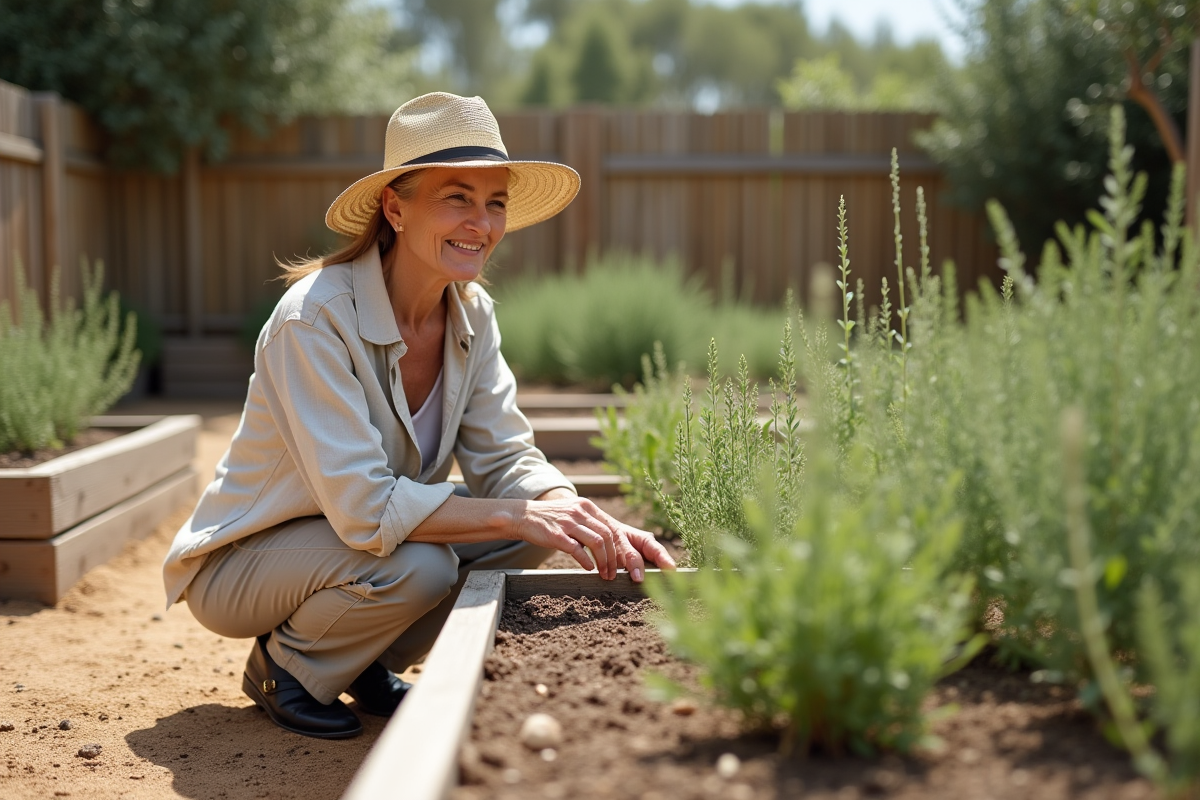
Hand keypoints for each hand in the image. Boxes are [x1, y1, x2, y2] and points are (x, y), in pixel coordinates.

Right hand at [513, 495, 675, 581]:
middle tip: (616, 574)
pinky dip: (586, 560)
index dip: (623, 548)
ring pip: (598, 541)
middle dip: (616, 558)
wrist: (523, 515)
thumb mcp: (574, 517)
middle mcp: (581, 511)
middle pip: (609, 536)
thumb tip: (611, 547)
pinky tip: (588, 569)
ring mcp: (569, 522)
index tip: (627, 565)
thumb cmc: (551, 521)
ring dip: (604, 561)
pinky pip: (577, 548)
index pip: (613, 527)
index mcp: (588, 507)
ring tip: (605, 575)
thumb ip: (591, 526)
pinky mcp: (556, 534)